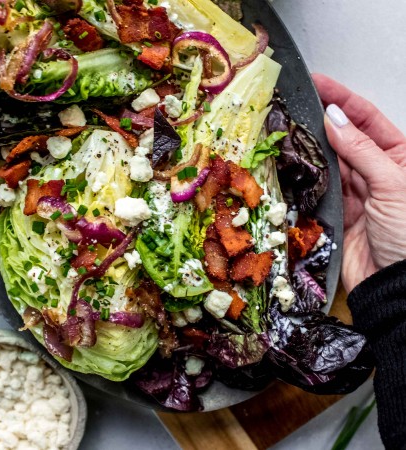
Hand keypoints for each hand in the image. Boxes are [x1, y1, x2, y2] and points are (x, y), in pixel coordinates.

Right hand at [312, 74, 405, 292]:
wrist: (395, 283)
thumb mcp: (393, 184)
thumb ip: (362, 151)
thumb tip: (335, 119)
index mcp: (400, 158)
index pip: (368, 120)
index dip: (344, 99)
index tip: (319, 83)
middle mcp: (376, 172)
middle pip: (345, 138)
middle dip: (322, 121)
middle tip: (295, 105)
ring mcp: (355, 192)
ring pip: (329, 163)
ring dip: (311, 149)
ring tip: (288, 130)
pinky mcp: (337, 212)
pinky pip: (319, 189)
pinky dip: (307, 178)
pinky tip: (293, 164)